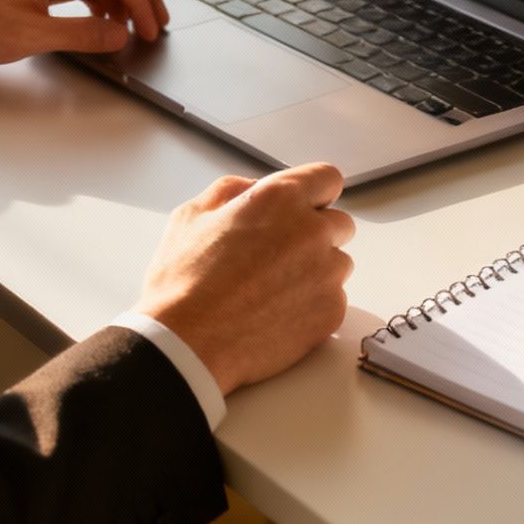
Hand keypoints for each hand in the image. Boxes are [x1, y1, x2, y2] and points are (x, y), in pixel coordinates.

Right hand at [134, 163, 354, 395]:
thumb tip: (253, 188)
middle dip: (316, 234)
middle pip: (339, 223)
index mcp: (279, 199)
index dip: (315, 193)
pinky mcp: (331, 311)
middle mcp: (311, 231)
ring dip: (317, 270)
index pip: (327, 178)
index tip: (306, 207)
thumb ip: (231, 190)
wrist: (187, 345)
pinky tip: (278, 313)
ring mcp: (326, 273)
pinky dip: (314, 304)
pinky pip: (335, 299)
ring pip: (339, 263)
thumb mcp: (191, 216)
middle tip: (280, 256)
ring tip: (274, 290)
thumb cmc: (183, 282)